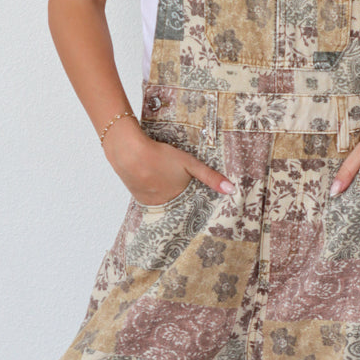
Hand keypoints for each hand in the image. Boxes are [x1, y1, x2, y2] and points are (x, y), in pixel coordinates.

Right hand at [104, 117, 233, 206]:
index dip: (194, 201)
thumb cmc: (160, 156)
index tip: (198, 199)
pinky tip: (153, 179)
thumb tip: (231, 190)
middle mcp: (163, 205)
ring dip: (165, 194)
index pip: (190, 207)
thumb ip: (210, 177)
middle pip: (176, 204)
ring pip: (162, 201)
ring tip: (165, 180)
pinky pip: (150, 197)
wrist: (128, 152)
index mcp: (177, 200)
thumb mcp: (189, 164)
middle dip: (179, 198)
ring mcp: (148, 202)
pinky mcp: (137, 196)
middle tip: (179, 184)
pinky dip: (153, 191)